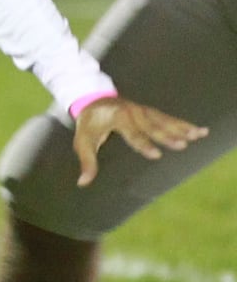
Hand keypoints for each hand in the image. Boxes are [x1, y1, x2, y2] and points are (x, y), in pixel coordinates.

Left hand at [73, 96, 207, 186]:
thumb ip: (86, 161)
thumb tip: (82, 183)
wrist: (92, 99)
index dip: (143, 144)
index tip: (156, 155)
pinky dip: (183, 124)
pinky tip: (199, 131)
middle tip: (182, 145)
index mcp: (115, 117)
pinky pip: (168, 118)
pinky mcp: (149, 112)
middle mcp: (131, 111)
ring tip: (198, 135)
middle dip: (166, 135)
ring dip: (181, 128)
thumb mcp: (83, 140)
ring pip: (163, 120)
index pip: (131, 132)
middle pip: (151, 125)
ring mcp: (142, 110)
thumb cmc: (89, 123)